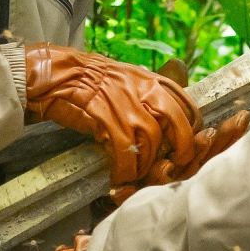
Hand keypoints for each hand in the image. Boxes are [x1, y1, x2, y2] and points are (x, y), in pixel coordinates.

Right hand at [25, 44, 203, 187]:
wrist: (57, 75)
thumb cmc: (88, 79)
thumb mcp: (124, 78)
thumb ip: (145, 93)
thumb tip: (162, 118)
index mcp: (149, 78)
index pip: (185, 102)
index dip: (192, 126)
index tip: (187, 143)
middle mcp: (143, 88)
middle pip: (177, 123)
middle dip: (181, 148)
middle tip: (175, 165)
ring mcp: (126, 103)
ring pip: (151, 141)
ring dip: (147, 164)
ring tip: (138, 174)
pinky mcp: (106, 118)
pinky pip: (125, 150)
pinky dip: (126, 167)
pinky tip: (120, 175)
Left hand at [110, 108, 249, 203]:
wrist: (115, 175)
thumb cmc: (146, 144)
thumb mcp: (158, 115)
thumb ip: (169, 95)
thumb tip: (176, 64)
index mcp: (193, 157)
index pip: (217, 146)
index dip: (230, 133)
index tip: (242, 115)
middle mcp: (183, 176)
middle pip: (200, 166)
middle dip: (206, 151)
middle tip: (208, 134)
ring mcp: (163, 192)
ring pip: (169, 185)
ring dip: (170, 174)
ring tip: (167, 163)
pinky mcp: (137, 204)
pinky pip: (133, 201)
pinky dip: (127, 195)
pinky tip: (118, 190)